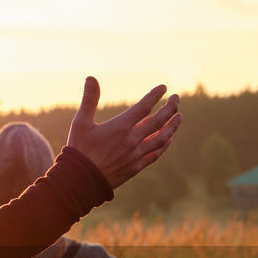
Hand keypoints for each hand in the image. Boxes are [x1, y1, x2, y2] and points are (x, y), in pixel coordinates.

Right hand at [66, 77, 181, 189]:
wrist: (80, 180)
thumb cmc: (79, 150)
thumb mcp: (81, 122)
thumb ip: (89, 99)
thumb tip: (91, 77)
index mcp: (120, 126)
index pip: (144, 106)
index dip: (155, 95)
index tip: (163, 88)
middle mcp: (132, 139)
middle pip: (158, 120)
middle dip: (170, 107)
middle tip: (176, 98)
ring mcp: (136, 154)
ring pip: (161, 137)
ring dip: (172, 125)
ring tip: (179, 117)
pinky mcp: (136, 167)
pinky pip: (155, 154)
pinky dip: (164, 145)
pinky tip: (169, 139)